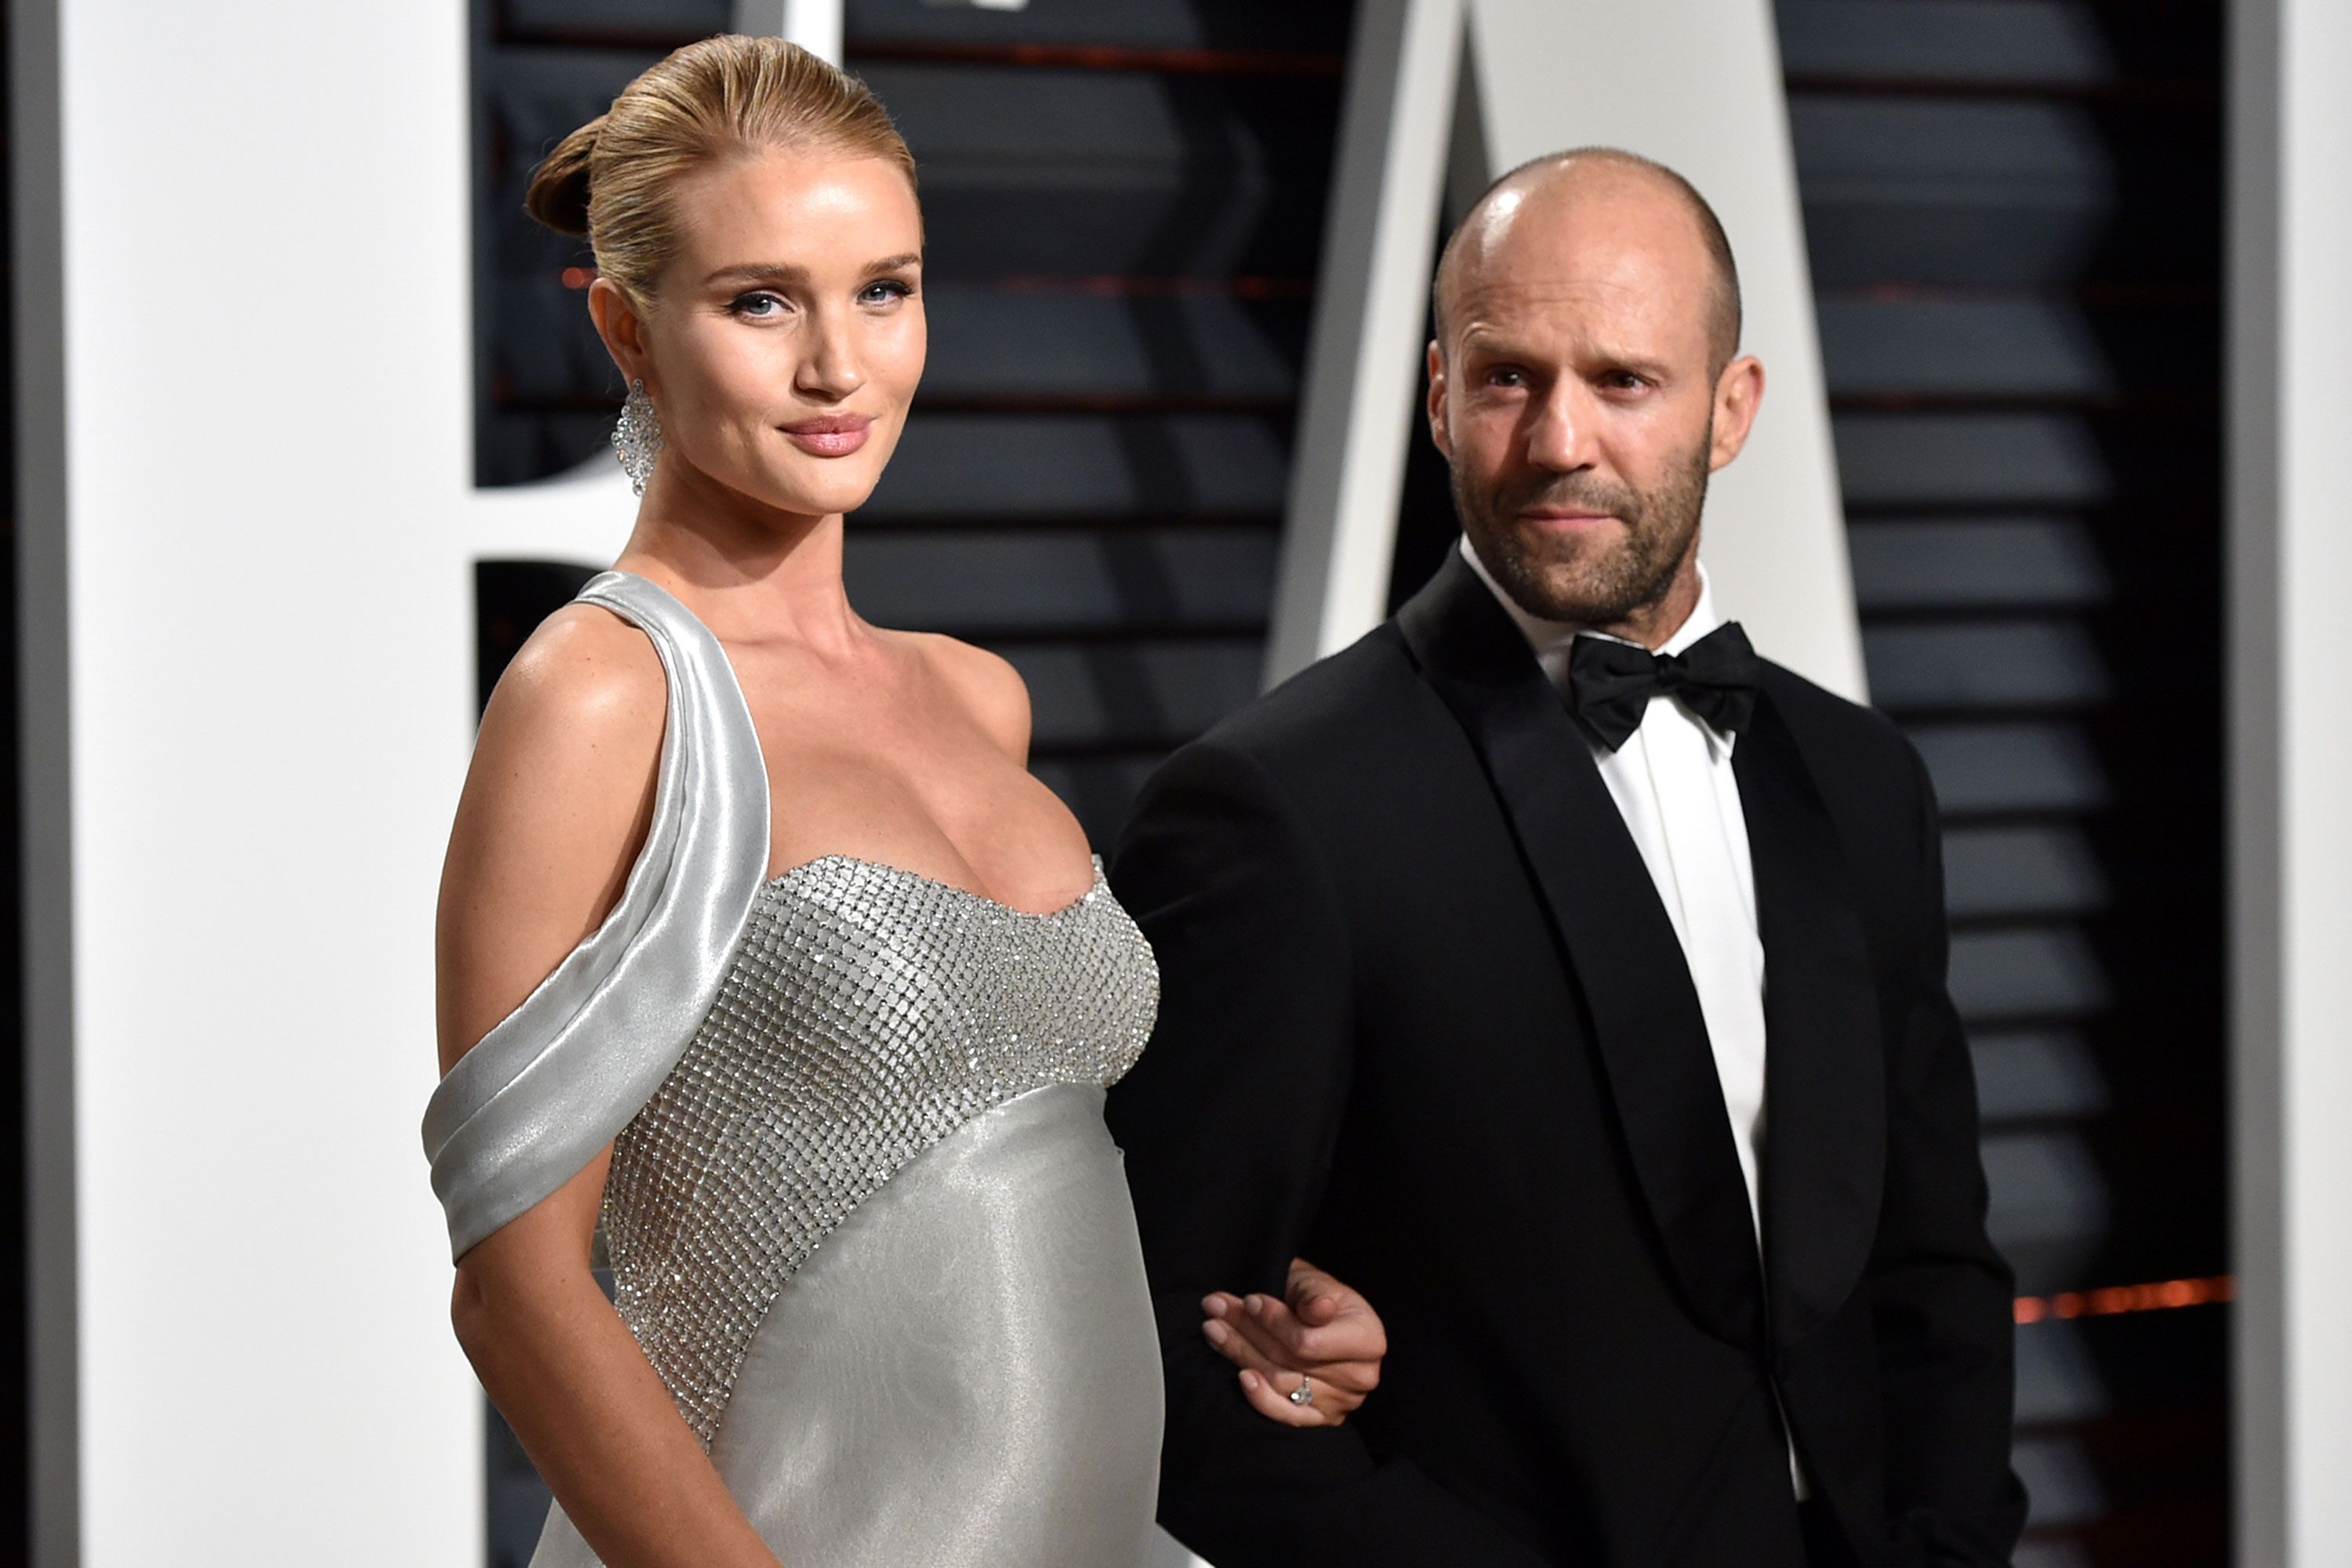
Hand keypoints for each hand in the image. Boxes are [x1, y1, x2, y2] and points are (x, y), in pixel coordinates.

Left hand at [1200, 1256, 1386, 1427]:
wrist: (1321, 1318)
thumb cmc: (1318, 1297)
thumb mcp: (1318, 1283)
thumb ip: (1315, 1295)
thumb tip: (1318, 1309)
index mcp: (1368, 1340)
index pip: (1309, 1342)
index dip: (1275, 1321)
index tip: (1249, 1300)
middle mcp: (1360, 1377)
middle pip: (1289, 1362)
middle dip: (1246, 1331)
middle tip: (1215, 1308)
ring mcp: (1340, 1403)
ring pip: (1279, 1383)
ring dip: (1240, 1354)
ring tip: (1214, 1329)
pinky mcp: (1318, 1418)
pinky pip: (1287, 1417)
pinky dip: (1260, 1399)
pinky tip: (1240, 1376)